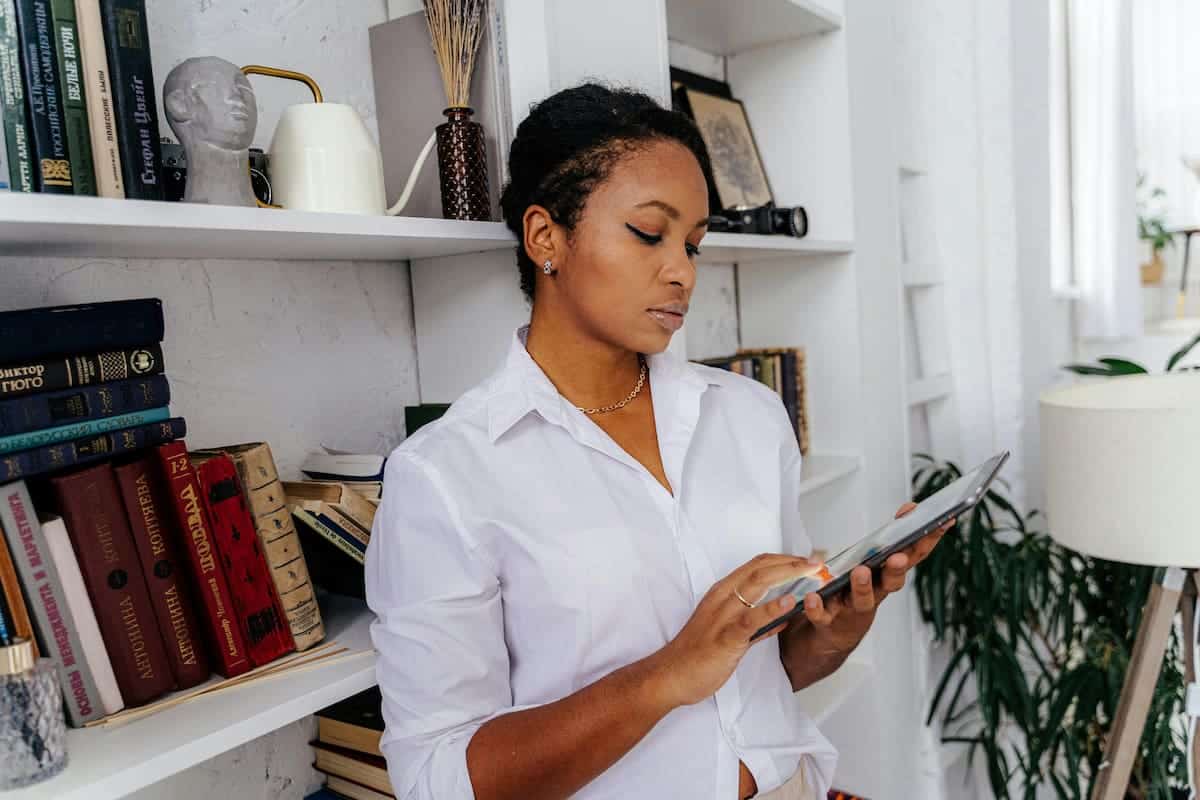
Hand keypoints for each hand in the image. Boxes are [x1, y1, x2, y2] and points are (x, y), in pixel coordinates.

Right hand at [646, 554, 820, 708]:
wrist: (670, 676)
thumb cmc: (697, 655)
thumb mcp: (730, 633)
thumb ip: (757, 624)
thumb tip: (782, 616)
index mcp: (723, 593)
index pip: (757, 565)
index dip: (785, 558)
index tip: (808, 560)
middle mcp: (722, 597)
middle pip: (760, 568)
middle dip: (792, 561)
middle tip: (818, 561)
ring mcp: (722, 616)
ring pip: (756, 585)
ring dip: (787, 574)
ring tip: (812, 571)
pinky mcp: (724, 638)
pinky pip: (750, 619)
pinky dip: (771, 608)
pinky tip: (789, 602)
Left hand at [781, 503, 953, 687]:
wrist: (829, 637)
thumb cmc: (853, 592)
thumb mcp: (871, 564)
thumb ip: (887, 540)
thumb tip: (909, 509)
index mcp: (886, 577)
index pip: (912, 557)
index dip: (929, 541)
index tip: (943, 521)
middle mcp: (875, 594)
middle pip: (891, 582)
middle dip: (896, 569)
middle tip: (898, 556)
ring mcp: (852, 610)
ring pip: (862, 599)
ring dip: (863, 586)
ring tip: (860, 572)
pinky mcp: (829, 622)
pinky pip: (822, 615)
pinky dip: (818, 607)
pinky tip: (813, 597)